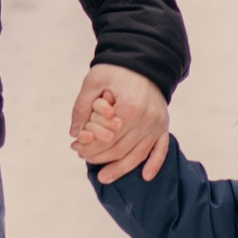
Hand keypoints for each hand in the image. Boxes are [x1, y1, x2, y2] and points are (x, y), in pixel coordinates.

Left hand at [70, 63, 168, 183]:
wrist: (145, 60)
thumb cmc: (117, 69)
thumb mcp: (94, 81)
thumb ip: (82, 107)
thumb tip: (74, 133)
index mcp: (129, 108)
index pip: (106, 139)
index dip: (89, 147)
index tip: (75, 148)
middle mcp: (146, 120)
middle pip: (120, 149)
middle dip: (99, 158)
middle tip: (84, 158)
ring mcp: (157, 124)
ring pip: (137, 155)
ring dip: (121, 168)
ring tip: (104, 177)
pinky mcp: (163, 125)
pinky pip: (161, 149)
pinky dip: (154, 164)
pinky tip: (145, 176)